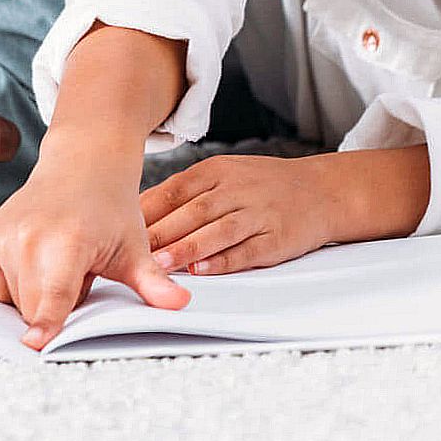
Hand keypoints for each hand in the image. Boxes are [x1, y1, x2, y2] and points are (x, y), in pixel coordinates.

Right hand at [0, 143, 189, 348]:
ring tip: (62, 263)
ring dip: (38, 296)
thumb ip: (152, 282)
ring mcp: (4, 236)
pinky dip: (18, 284)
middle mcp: (29, 237)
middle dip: (57, 308)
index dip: (47, 324)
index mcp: (67, 241)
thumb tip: (181, 305)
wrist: (82, 165)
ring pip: (16, 302)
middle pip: (35, 309)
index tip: (35, 345)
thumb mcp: (135, 247)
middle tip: (81, 274)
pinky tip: (40, 258)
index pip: (55, 295)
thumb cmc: (110, 209)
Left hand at [140, 152, 345, 276]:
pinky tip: (202, 270)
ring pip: (217, 231)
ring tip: (158, 264)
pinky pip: (247, 250)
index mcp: (218, 171)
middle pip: (192, 212)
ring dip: (186, 248)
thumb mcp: (225, 176)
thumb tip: (139, 213)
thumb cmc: (263, 186)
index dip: (146, 211)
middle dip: (159, 233)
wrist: (320, 190)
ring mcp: (258, 213)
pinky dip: (223, 261)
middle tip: (128, 252)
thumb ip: (187, 194)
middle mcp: (237, 189)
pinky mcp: (276, 238)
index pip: (175, 190)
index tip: (119, 230)